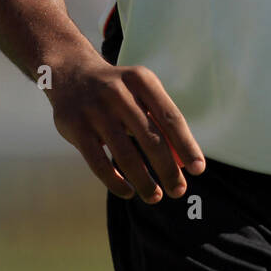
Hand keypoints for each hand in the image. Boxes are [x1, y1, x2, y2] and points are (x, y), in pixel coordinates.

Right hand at [46, 51, 205, 202]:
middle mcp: (118, 92)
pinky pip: (98, 162)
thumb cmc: (119, 91)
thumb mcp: (141, 94)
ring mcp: (95, 110)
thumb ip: (161, 123)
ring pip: (125, 154)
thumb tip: (183, 162)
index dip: (186, 145)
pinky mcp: (75, 127)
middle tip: (178, 190)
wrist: (71, 73)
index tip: (198, 169)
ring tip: (155, 196)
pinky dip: (115, 181)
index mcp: (141, 80)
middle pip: (151, 138)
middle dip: (168, 169)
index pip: (170, 118)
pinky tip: (128, 192)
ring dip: (143, 180)